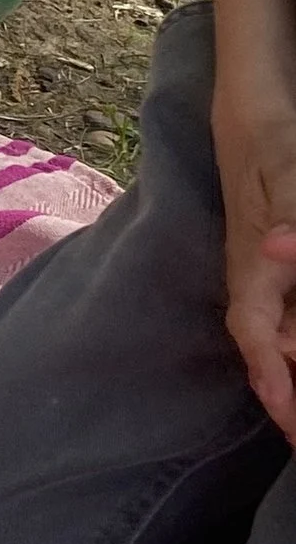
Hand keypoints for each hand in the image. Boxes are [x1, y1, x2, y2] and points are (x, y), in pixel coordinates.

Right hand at [221, 105, 295, 442]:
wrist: (252, 112)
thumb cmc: (270, 142)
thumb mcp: (288, 174)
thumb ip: (292, 218)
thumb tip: (278, 253)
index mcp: (252, 271)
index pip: (261, 341)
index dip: (278, 387)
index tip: (292, 430)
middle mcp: (259, 281)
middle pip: (279, 349)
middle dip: (291, 391)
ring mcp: (271, 276)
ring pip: (289, 332)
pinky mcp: (284, 266)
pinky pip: (294, 312)